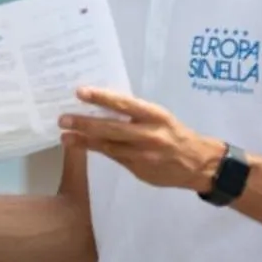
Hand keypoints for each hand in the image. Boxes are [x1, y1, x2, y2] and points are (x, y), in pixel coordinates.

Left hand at [59, 88, 220, 192]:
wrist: (198, 164)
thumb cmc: (176, 135)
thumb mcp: (160, 118)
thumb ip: (136, 114)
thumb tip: (104, 106)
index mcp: (155, 115)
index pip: (124, 103)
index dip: (101, 98)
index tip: (80, 92)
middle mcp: (149, 134)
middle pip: (112, 127)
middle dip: (85, 123)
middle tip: (63, 119)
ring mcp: (143, 154)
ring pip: (109, 145)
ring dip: (84, 140)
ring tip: (64, 136)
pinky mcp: (139, 169)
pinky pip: (114, 157)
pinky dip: (96, 150)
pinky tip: (80, 146)